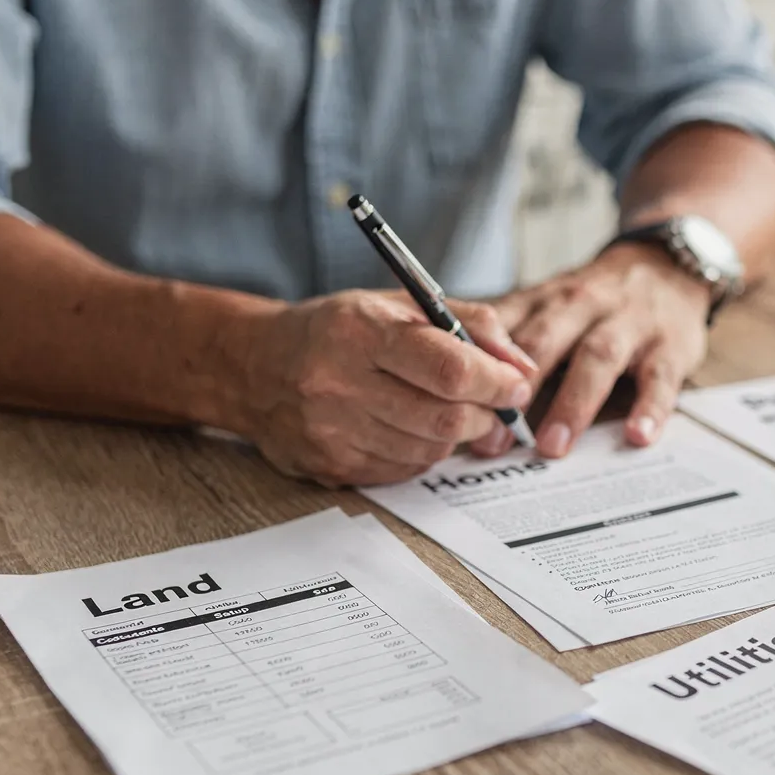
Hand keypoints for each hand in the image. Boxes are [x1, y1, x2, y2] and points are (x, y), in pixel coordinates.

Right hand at [221, 290, 536, 485]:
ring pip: (428, 452)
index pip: (450, 370)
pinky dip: (421, 453)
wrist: (253, 366)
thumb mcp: (398, 303)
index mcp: (361, 331)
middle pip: (445, 420)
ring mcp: (331, 432)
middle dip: (484, 415)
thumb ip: (469, 324)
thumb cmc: (336, 330)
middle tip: (492, 404)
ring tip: (448, 411)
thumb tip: (521, 367)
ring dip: (455, 437)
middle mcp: (339, 383)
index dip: (496, 382)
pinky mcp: (330, 467)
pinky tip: (409, 428)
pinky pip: (402, 471)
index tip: (516, 384)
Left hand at [476, 243, 709, 457]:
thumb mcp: (550, 303)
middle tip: (497, 439)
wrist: (669, 264)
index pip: (506, 328)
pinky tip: (637, 436)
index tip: (455, 408)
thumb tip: (450, 381)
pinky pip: (660, 378)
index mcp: (547, 299)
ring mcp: (630, 324)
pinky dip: (650, 408)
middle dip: (519, 390)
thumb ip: (508, 335)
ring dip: (574, 403)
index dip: (479, 367)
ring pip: (598, 358)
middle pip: (547, 341)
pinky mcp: (671, 346)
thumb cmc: (597, 299)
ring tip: (553, 446)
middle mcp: (584, 305)